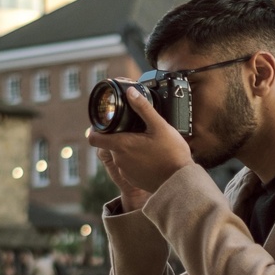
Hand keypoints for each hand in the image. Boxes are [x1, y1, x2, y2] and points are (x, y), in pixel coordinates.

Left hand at [86, 87, 194, 206]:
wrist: (180, 182)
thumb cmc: (172, 154)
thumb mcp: (160, 126)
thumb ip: (143, 108)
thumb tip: (130, 92)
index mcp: (122, 145)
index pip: (94, 138)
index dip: (95, 130)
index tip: (104, 124)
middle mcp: (119, 160)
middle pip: (110, 144)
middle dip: (120, 136)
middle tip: (137, 130)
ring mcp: (125, 172)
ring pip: (120, 155)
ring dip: (128, 149)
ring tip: (146, 144)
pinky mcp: (133, 180)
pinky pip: (129, 167)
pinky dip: (135, 161)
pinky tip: (150, 158)